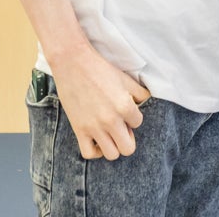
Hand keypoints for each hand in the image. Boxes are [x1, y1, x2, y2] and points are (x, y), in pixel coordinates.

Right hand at [49, 44, 149, 160]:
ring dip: (113, 145)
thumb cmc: (101, 70)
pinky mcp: (78, 130)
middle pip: (128, 148)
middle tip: (122, 127)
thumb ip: (140, 93)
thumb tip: (145, 103)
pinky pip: (89, 153)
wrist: (74, 64)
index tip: (126, 110)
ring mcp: (93, 128)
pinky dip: (95, 151)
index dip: (133, 117)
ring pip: (111, 154)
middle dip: (128, 139)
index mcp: (125, 107)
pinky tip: (98, 140)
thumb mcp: (127, 79)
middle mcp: (111, 121)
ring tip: (111, 134)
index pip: (138, 123)